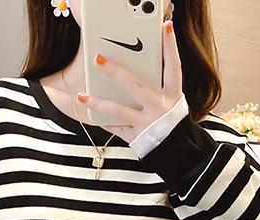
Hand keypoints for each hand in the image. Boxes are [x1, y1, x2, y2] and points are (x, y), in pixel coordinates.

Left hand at [77, 20, 182, 140]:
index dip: (170, 46)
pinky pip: (116, 128)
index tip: (165, 27)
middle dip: (115, 71)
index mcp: (172, 94)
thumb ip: (159, 84)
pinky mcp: (136, 137)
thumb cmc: (171, 121)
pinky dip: (104, 121)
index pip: (173, 66)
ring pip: (118, 110)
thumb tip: (138, 62)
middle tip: (98, 58)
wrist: (178, 151)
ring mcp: (147, 123)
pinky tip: (92, 114)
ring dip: (98, 103)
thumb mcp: (172, 100)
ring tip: (81, 96)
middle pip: (135, 86)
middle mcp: (159, 107)